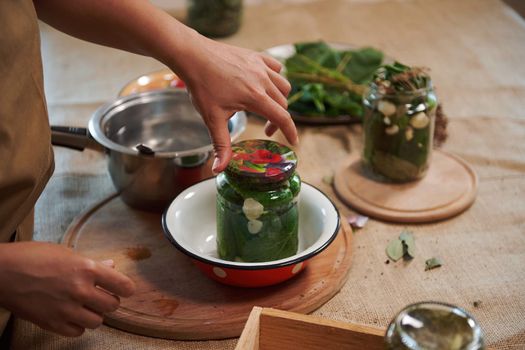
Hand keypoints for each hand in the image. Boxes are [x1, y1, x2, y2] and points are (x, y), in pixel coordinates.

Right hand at [0, 242, 134, 336]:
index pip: (123, 285)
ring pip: (98, 321)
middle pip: (113, 305)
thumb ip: (92, 263)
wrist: (2, 272)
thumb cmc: (33, 257)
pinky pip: (78, 332)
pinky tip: (72, 315)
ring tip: (85, 306)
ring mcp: (66, 309)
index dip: (127, 288)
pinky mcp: (52, 323)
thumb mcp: (67, 253)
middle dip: (110, 300)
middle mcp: (80, 290)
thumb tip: (112, 266)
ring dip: (95, 314)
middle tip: (101, 295)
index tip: (125, 289)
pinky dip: (78, 325)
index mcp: (86, 268)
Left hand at [173, 35, 298, 172]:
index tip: (294, 142)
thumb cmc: (202, 86)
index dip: (290, 132)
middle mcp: (263, 80)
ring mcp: (260, 66)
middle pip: (283, 104)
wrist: (193, 56)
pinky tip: (265, 84)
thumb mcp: (212, 118)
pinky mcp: (255, 56)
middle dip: (278, 120)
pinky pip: (275, 68)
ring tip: (267, 108)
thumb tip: (219, 168)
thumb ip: (220, 145)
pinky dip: (276, 78)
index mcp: (255, 97)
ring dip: (280, 99)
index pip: (282, 117)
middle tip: (266, 129)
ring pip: (283, 85)